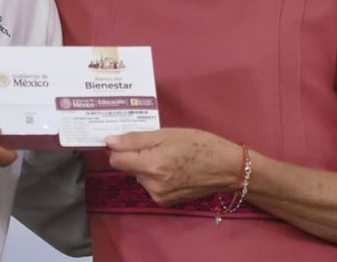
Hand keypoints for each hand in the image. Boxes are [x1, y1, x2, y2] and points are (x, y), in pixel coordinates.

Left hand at [104, 127, 240, 205]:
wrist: (227, 169)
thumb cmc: (199, 144)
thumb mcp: (167, 134)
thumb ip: (136, 139)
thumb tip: (109, 141)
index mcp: (151, 165)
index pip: (116, 159)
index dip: (120, 147)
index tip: (129, 140)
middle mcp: (152, 185)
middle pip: (128, 167)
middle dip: (137, 155)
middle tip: (157, 145)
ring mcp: (159, 196)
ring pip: (139, 176)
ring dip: (147, 166)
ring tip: (169, 156)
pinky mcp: (166, 202)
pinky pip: (151, 185)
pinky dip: (157, 177)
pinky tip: (174, 169)